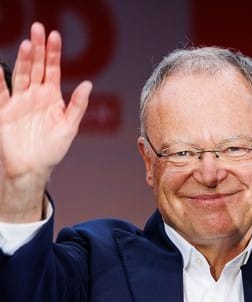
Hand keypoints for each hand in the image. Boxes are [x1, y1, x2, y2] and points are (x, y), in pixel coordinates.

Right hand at [0, 22, 91, 221]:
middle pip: (36, 66)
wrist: (32, 167)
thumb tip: (88, 84)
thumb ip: (77, 105)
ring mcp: (19, 101)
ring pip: (21, 74)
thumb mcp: (69, 127)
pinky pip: (1, 91)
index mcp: (52, 97)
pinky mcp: (5, 110)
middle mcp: (35, 95)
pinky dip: (0, 79)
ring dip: (23, 59)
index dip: (53, 53)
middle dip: (37, 48)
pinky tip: (0, 66)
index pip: (52, 69)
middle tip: (38, 28)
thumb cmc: (53, 149)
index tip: (54, 35)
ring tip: (27, 44)